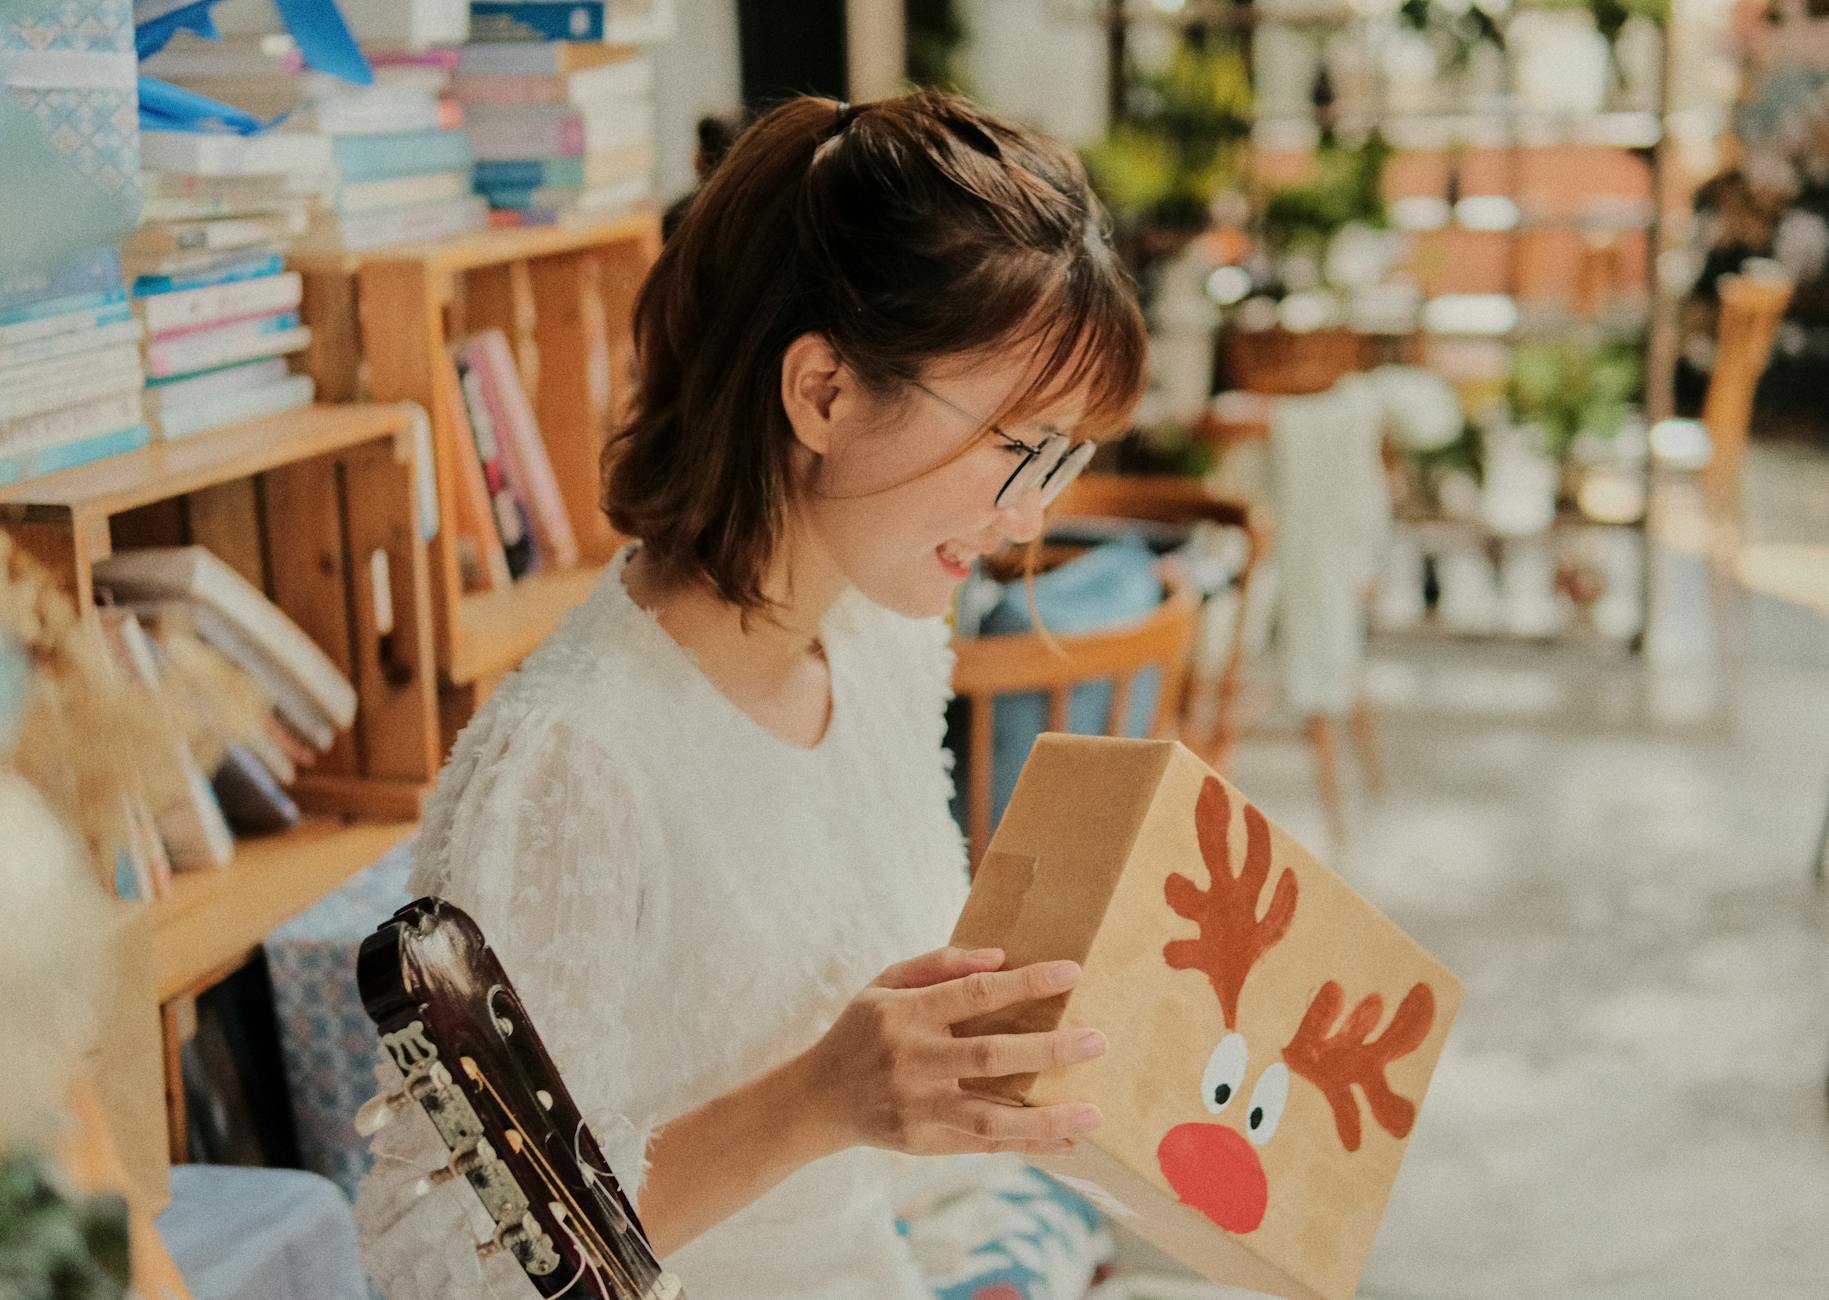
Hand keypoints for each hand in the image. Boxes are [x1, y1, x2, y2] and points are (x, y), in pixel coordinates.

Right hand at [794, 946, 1106, 1157]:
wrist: (818, 1099)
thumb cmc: (862, 1030)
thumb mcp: (885, 984)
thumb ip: (938, 965)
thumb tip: (999, 958)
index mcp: (904, 1014)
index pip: (972, 993)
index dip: (1024, 983)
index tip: (1071, 973)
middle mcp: (912, 1062)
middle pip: (989, 1056)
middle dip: (1047, 1050)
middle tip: (1096, 1041)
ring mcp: (918, 1108)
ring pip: (989, 1115)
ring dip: (1046, 1115)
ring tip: (1093, 1111)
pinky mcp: (924, 1143)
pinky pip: (984, 1145)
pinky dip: (1028, 1145)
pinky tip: (1068, 1141)